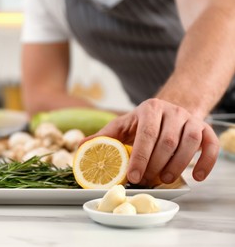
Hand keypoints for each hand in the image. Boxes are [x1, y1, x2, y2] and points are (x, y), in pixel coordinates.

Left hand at [83, 98, 218, 184]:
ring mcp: (190, 119)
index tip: (134, 177)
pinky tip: (196, 176)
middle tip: (147, 181)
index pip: (146, 134)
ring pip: (190, 143)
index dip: (141, 157)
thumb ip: (105, 136)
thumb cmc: (142, 122)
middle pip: (168, 141)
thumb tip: (81, 145)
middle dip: (156, 165)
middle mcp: (172, 111)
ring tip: (165, 179)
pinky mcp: (205, 128)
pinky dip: (206, 162)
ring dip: (178, 165)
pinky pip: (210, 144)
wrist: (169, 111)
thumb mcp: (123, 125)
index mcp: (149, 109)